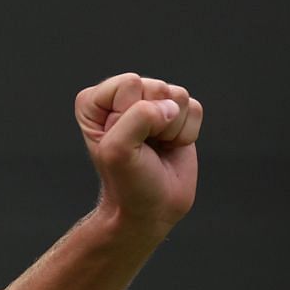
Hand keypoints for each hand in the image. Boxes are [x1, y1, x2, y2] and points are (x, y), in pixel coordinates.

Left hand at [74, 73, 201, 236]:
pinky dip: (187, 133)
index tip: (123, 140)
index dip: (130, 115)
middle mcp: (122, 98)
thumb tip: (171, 106)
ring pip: (178, 96)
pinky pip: (195, 109)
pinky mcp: (177, 114)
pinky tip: (170, 146)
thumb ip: (138, 119)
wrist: (152, 206)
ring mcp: (151, 104)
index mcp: (95, 102)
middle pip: (156, 87)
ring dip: (172, 128)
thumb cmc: (128, 181)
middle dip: (155, 122)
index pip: (129, 84)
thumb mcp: (118, 151)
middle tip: (143, 146)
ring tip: (156, 146)